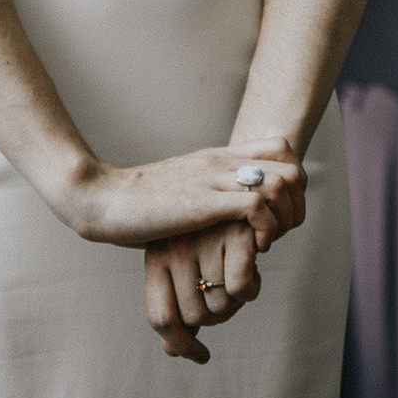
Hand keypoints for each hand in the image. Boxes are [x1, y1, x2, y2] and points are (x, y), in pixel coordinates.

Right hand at [57, 137, 304, 251]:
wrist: (102, 199)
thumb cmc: (138, 203)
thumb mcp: (183, 188)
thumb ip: (207, 190)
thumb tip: (225, 212)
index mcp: (218, 157)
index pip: (281, 148)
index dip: (291, 182)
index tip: (278, 214)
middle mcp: (222, 162)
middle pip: (293, 165)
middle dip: (296, 204)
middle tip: (278, 234)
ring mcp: (213, 179)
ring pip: (282, 182)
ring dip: (284, 218)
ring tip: (266, 243)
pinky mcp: (202, 202)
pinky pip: (256, 206)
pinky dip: (265, 229)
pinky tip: (252, 249)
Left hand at [143, 220, 263, 363]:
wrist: (236, 179)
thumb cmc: (203, 229)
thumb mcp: (179, 262)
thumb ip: (177, 304)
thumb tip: (170, 352)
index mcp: (156, 256)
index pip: (162, 319)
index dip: (181, 344)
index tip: (201, 356)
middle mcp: (175, 249)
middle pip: (196, 317)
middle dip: (218, 314)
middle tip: (227, 293)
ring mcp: (204, 240)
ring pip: (221, 305)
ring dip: (237, 300)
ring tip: (239, 273)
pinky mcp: (236, 232)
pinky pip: (241, 289)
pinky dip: (252, 288)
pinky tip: (254, 269)